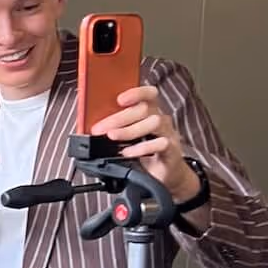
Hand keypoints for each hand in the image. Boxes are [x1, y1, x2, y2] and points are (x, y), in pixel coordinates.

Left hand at [91, 85, 196, 202]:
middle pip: (144, 109)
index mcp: (151, 112)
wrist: (161, 175)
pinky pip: (160, 143)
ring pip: (154, 122)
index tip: (119, 99)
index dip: (136, 93)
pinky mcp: (172, 150)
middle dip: (119, 118)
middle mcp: (161, 119)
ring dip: (129, 130)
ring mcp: (168, 133)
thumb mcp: (128, 138)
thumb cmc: (144, 153)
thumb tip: (95, 127)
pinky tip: (127, 152)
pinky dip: (141, 147)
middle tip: (100, 128)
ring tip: (112, 137)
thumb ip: (117, 128)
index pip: (149, 94)